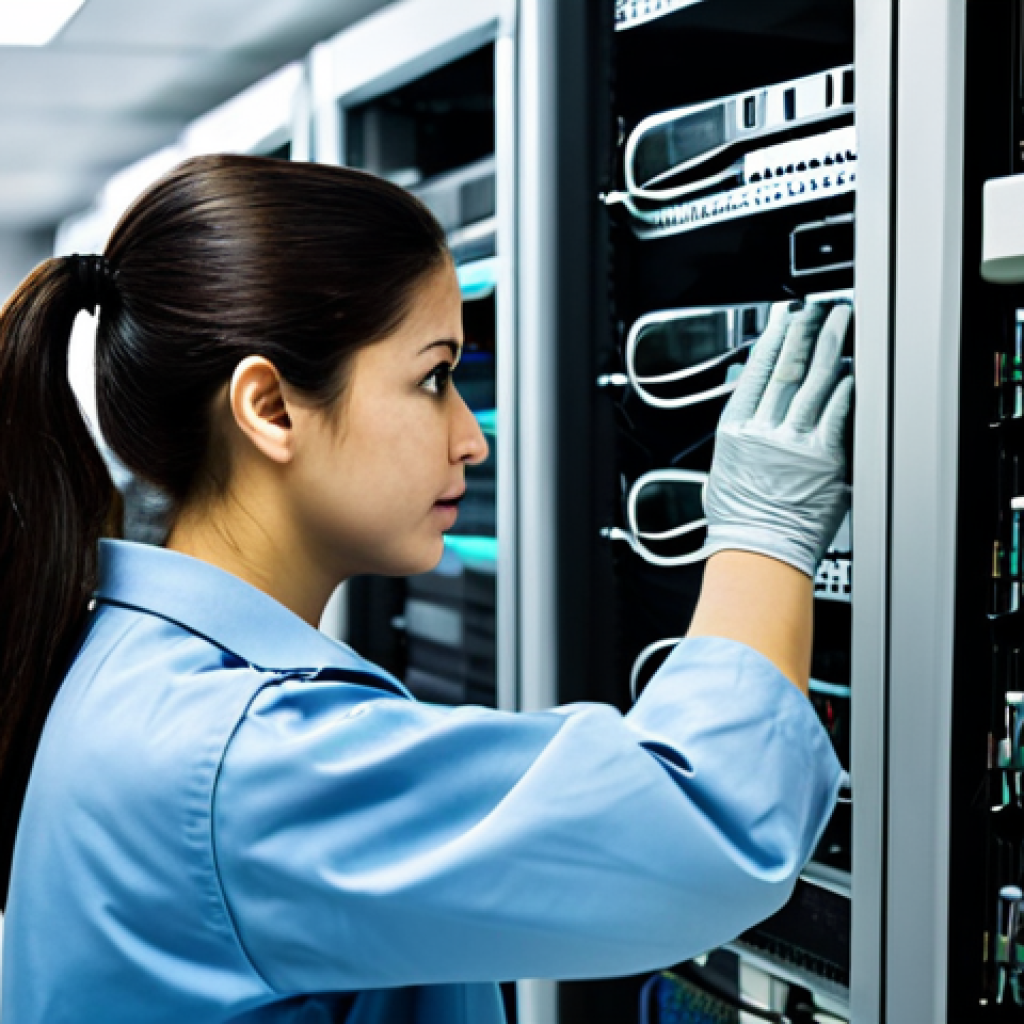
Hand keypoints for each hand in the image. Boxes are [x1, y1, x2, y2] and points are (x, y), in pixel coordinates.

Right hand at [701, 301, 853, 578]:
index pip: (755, 372)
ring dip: (829, 347)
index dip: (771, 340)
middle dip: (802, 332)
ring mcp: (794, 442)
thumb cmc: (740, 521)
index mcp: (735, 430)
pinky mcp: (823, 458)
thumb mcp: (724, 470)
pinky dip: (844, 390)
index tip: (783, 319)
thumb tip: (752, 416)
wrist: (758, 551)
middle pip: (786, 368)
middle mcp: (763, 430)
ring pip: (813, 382)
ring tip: (838, 323)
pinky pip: (836, 414)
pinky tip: (851, 371)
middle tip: (815, 309)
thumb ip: (742, 437)